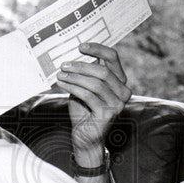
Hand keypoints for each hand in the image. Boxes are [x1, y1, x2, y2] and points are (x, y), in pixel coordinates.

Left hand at [56, 43, 131, 165]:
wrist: (84, 136)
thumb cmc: (83, 110)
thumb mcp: (83, 87)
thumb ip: (84, 73)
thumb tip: (72, 55)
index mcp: (119, 81)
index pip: (113, 58)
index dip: (97, 49)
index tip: (80, 46)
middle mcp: (123, 91)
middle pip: (103, 71)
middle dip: (81, 66)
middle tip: (63, 64)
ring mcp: (118, 103)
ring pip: (96, 83)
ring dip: (75, 77)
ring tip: (60, 75)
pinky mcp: (108, 113)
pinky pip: (89, 96)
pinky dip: (74, 88)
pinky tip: (62, 84)